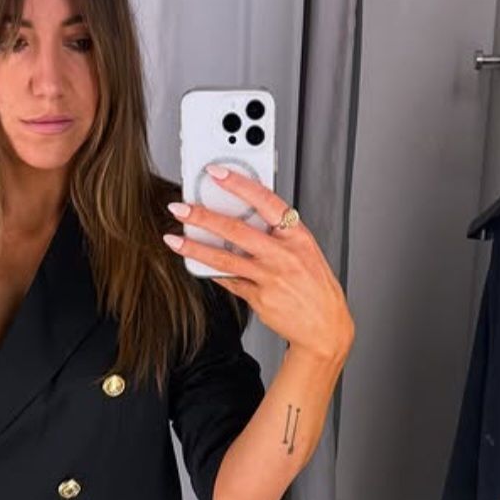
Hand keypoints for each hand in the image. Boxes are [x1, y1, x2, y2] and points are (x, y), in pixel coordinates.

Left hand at [164, 164, 353, 362]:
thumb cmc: (316, 287)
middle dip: (203, 217)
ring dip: (195, 248)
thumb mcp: (306, 251)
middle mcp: (283, 255)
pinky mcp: (259, 299)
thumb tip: (245, 215)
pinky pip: (229, 281)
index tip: (216, 173)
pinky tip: (196, 264)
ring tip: (174, 239)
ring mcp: (270, 278)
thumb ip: (279, 234)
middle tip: (180, 208)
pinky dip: (212, 271)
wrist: (326, 327)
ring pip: (225, 258)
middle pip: (237, 230)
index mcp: (297, 236)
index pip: (266, 201)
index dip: (239, 184)